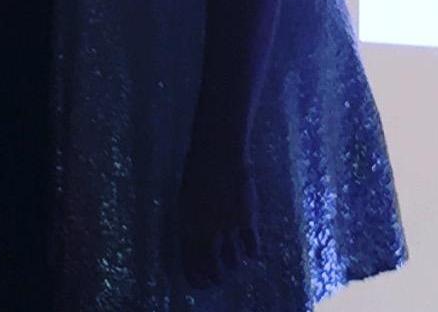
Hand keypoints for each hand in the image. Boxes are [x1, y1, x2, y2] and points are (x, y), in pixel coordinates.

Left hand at [175, 134, 258, 289]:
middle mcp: (206, 233)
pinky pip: (252, 246)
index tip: (201, 283)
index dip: (196, 278)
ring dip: (233, 267)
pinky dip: (252, 253)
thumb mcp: (185, 201)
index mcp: (187, 228)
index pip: (190, 265)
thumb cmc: (197, 172)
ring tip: (234, 266)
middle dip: (215, 278)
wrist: (218, 153)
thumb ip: (190, 224)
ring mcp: (228, 227)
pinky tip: (252, 254)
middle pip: (212, 268)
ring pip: (232, 261)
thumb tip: (194, 242)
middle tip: (219, 279)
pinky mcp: (247, 219)